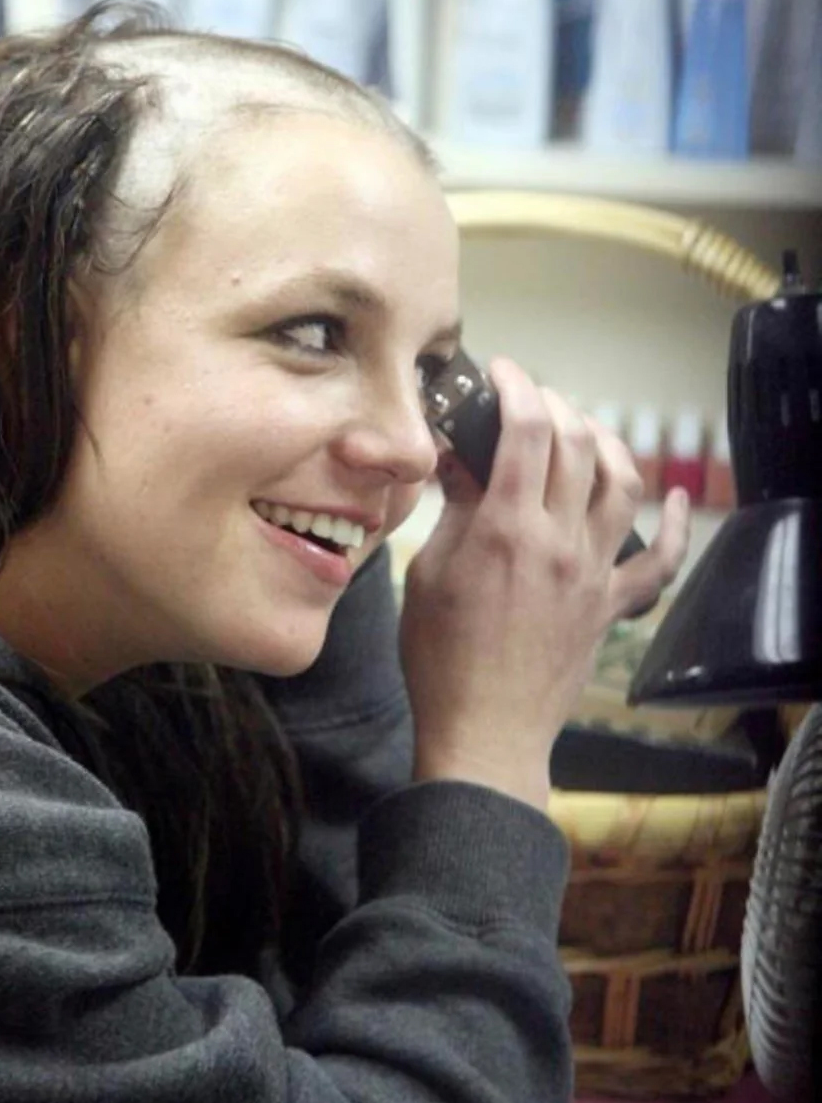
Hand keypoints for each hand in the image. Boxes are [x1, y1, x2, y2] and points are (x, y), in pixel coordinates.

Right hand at [399, 358, 688, 808]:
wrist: (484, 729)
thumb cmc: (440, 658)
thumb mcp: (427, 574)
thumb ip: (454, 511)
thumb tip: (459, 459)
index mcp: (505, 529)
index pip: (526, 430)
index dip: (516, 388)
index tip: (501, 374)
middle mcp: (559, 540)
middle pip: (575, 444)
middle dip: (553, 405)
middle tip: (527, 401)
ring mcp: (593, 572)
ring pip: (621, 484)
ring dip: (605, 442)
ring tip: (581, 430)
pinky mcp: (610, 605)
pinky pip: (660, 561)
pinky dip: (674, 524)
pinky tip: (674, 496)